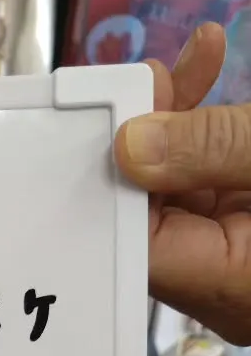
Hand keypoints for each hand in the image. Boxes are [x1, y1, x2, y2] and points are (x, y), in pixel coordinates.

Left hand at [115, 23, 250, 343]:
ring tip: (195, 64)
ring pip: (187, 201)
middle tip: (159, 79)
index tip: (119, 116)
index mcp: (235, 287)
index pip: (140, 246)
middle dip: (150, 145)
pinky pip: (220, 197)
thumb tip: (135, 147)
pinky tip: (216, 77)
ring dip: (184, 132)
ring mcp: (247, 268)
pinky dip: (216, 147)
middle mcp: (233, 291)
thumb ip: (215, 150)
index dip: (118, 182)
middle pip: (157, 222)